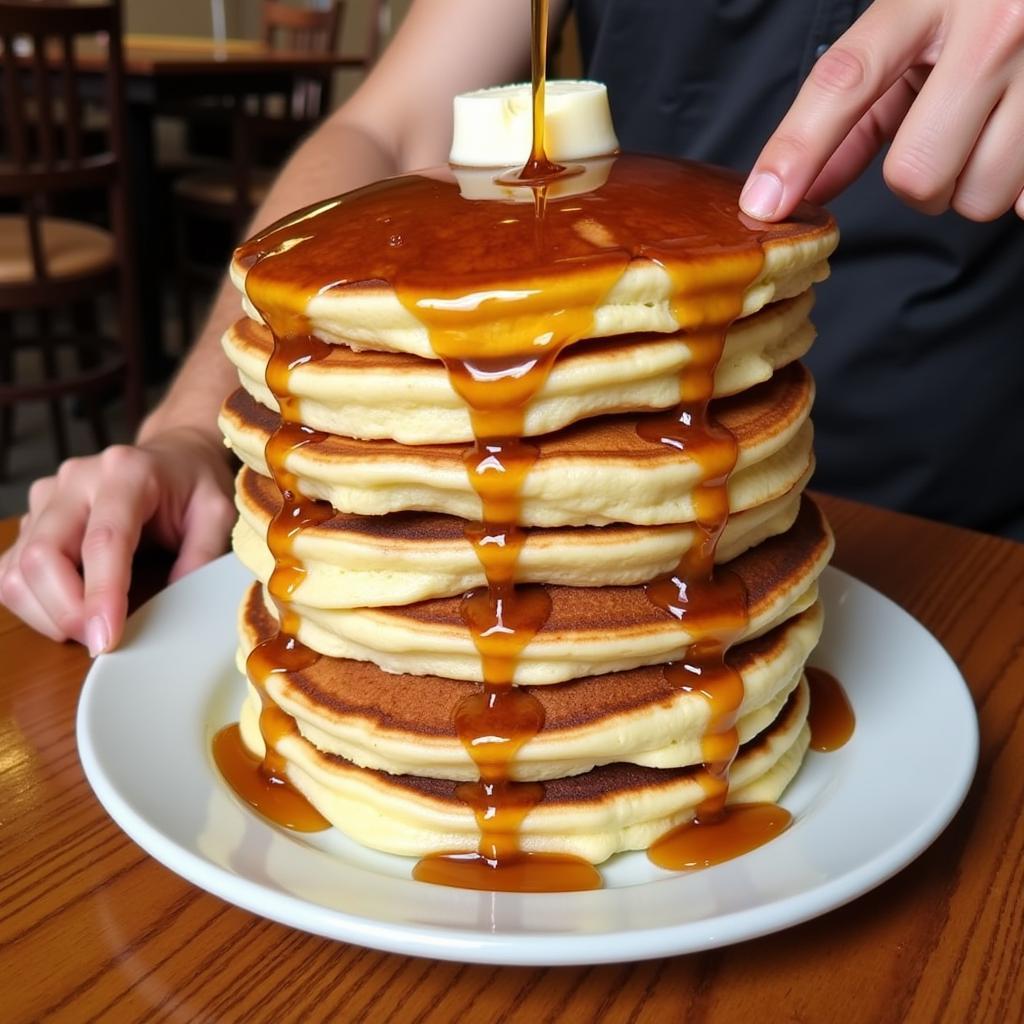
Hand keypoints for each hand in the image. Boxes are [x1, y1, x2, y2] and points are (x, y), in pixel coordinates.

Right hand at [0, 429, 235, 655]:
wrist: (173, 453)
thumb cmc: (195, 485)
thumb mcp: (218, 513)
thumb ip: (202, 554)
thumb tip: (179, 604)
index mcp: (128, 473)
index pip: (104, 539)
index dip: (100, 593)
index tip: (107, 638)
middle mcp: (78, 480)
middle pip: (43, 554)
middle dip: (66, 611)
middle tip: (101, 641)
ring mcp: (48, 498)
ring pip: (18, 567)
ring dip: (46, 613)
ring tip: (89, 629)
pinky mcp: (33, 518)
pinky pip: (12, 571)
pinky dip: (33, 603)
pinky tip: (69, 613)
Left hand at [740, 0, 1023, 221]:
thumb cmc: (978, 5)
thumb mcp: (911, 32)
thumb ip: (850, 112)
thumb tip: (792, 190)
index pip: (846, 81)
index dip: (798, 149)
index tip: (765, 202)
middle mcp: (994, 26)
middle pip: (917, 173)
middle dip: (918, 183)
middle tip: (939, 144)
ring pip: (978, 196)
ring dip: (972, 187)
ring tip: (989, 133)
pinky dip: (1019, 189)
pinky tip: (1021, 141)